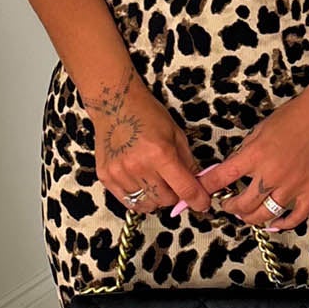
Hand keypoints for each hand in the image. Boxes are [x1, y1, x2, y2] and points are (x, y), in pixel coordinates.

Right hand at [85, 76, 211, 217]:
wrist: (114, 103)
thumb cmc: (146, 114)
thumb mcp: (176, 134)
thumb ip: (188, 162)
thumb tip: (198, 185)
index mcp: (160, 153)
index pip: (185, 189)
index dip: (198, 200)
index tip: (202, 204)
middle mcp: (139, 166)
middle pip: (166, 201)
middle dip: (175, 195)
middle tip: (173, 182)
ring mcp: (120, 173)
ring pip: (147, 204)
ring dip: (155, 197)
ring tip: (154, 180)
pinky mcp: (106, 177)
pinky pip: (128, 202)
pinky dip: (138, 197)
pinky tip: (140, 182)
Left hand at [194, 80, 308, 232]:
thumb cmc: (293, 116)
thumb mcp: (259, 130)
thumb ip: (243, 152)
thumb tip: (228, 170)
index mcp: (255, 155)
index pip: (222, 178)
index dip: (207, 188)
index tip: (201, 192)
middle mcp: (272, 174)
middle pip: (242, 205)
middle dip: (229, 207)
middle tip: (226, 205)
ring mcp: (293, 185)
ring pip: (264, 215)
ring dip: (250, 218)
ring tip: (245, 215)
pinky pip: (295, 217)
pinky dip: (282, 225)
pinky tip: (274, 224)